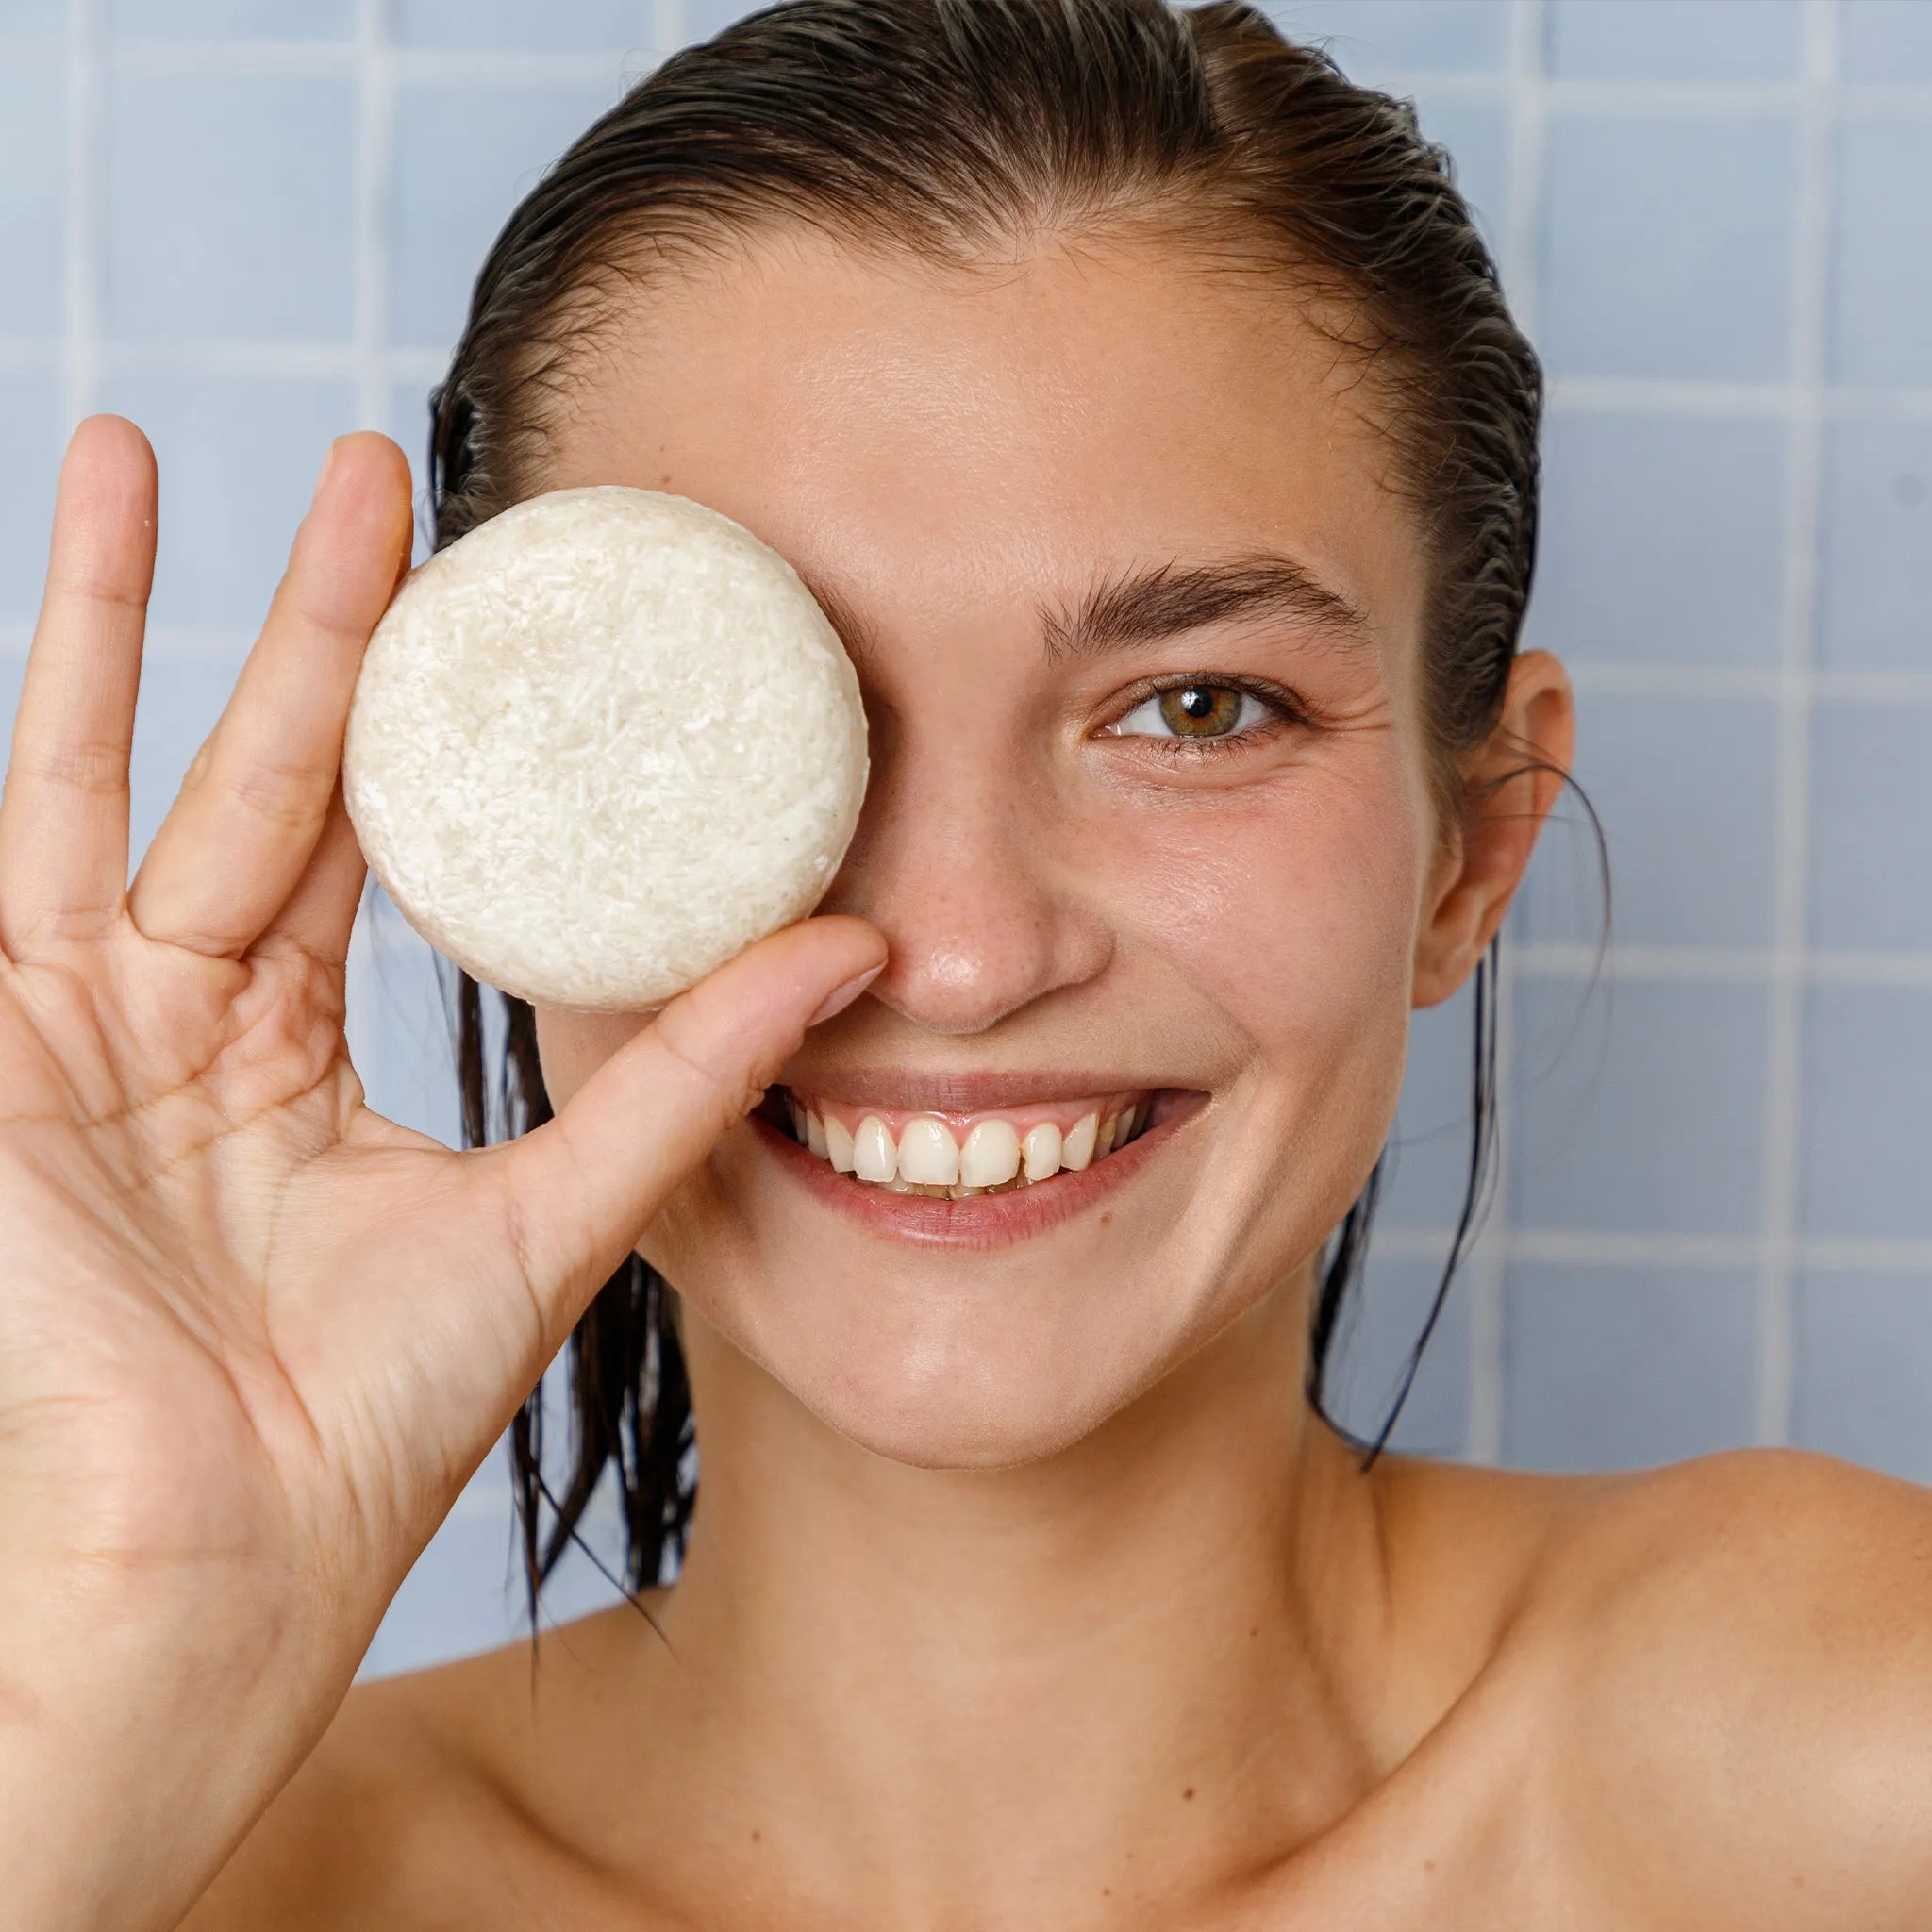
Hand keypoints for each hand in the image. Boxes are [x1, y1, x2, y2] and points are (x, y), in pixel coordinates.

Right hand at [0, 417, 882, 1931]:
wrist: (201, 1578)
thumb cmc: (350, 1439)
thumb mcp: (550, 1221)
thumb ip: (683, 1079)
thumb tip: (851, 951)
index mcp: (299, 1065)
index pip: (377, 854)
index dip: (436, 737)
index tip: (500, 617)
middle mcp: (190, 1024)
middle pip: (267, 781)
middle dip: (317, 629)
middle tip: (388, 471)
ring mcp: (82, 1019)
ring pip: (121, 767)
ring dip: (146, 608)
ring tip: (177, 444)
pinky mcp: (3, 1030)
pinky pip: (19, 823)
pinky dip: (53, 687)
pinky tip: (82, 537)